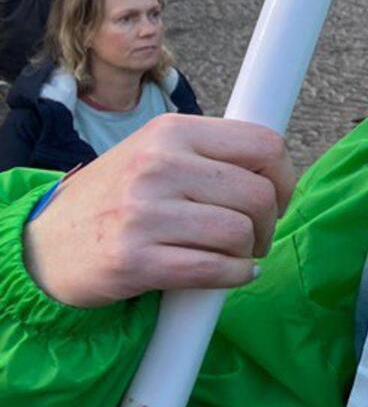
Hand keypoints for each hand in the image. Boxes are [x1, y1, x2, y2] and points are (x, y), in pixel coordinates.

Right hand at [21, 115, 293, 308]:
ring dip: (250, 251)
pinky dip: (236, 276)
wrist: (44, 244)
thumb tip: (278, 169)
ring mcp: (143, 213)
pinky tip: (234, 273)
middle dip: (270, 221)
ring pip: (239, 233)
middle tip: (257, 235)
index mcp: (172, 131)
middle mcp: (158, 165)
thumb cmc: (117, 197)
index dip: (285, 176)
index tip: (279, 197)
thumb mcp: (157, 152)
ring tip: (238, 254)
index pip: (263, 144)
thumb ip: (212, 153)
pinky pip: (213, 269)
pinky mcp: (134, 260)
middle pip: (258, 194)